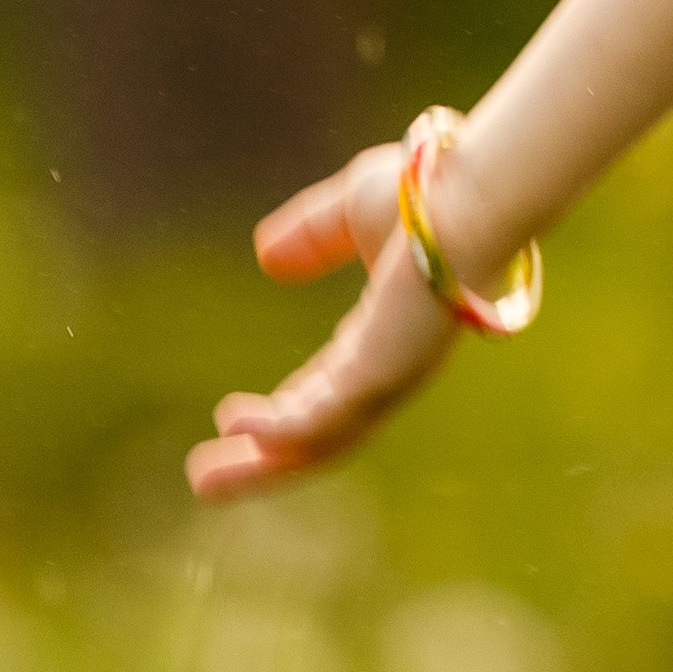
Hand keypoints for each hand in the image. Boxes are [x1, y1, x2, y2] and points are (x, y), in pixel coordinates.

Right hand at [183, 137, 465, 499]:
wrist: (470, 192)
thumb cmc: (430, 192)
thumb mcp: (353, 209)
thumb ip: (312, 236)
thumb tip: (266, 259)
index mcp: (386, 335)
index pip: (328, 390)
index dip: (282, 411)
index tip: (236, 423)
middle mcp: (391, 368)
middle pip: (318, 435)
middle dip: (261, 459)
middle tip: (204, 478)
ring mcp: (389, 377)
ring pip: (316, 443)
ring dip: (259, 464)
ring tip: (202, 479)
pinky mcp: (382, 374)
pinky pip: (321, 420)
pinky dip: (277, 431)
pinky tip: (236, 427)